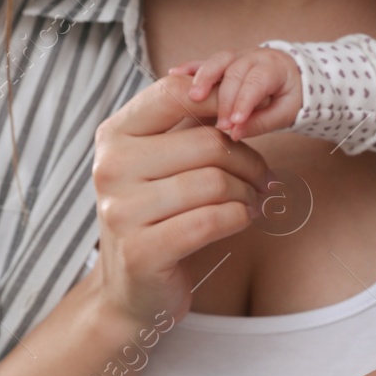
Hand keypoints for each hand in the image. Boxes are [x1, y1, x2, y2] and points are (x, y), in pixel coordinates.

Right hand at [90, 74, 268, 328]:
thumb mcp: (161, 162)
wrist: (131, 291)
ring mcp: (121, 212)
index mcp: (114, 136)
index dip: (221, 99)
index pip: (173, 93)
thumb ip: (187, 125)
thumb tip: (234, 84)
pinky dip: (239, 217)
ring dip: (248, 192)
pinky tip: (243, 218)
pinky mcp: (142, 251)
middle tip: (264, 176)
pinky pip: (212, 221)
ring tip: (254, 199)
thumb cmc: (158, 216)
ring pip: (214, 183)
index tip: (246, 120)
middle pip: (207, 142)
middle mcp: (110, 168)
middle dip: (249, 160)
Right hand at [165, 47, 302, 140]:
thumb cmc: (289, 95)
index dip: (243, 101)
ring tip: (193, 97)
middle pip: (234, 71)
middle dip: (224, 99)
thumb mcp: (286, 111)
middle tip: (221, 125)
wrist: (290, 75)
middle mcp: (253, 56)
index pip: (256, 82)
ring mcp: (235, 57)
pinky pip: (204, 61)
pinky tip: (173, 74)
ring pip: (217, 61)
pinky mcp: (221, 62)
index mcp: (274, 66)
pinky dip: (189, 68)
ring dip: (203, 78)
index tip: (234, 123)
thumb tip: (235, 134)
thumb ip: (262, 122)